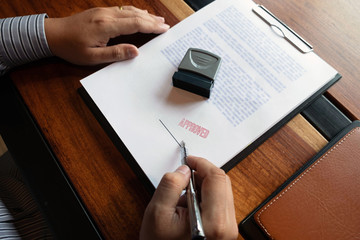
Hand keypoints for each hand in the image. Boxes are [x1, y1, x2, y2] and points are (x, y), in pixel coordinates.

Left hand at [44, 6, 169, 64]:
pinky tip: (139, 13)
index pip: (135, 24)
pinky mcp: (100, 12)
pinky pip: (122, 9)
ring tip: (157, 19)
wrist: (53, 34)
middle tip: (165, 25)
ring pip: (129, 10)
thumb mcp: (92, 57)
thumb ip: (115, 53)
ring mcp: (103, 11)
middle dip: (152, 20)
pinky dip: (134, 11)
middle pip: (135, 15)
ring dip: (145, 14)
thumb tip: (135, 51)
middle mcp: (106, 15)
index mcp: (106, 26)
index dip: (151, 27)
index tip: (163, 29)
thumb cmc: (71, 48)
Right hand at [139, 156, 237, 239]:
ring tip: (183, 196)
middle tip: (185, 174)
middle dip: (203, 173)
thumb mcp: (157, 214)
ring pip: (222, 191)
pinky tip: (190, 205)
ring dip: (204, 185)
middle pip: (222, 182)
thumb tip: (184, 170)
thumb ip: (170, 185)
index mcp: (214, 222)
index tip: (189, 160)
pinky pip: (220, 202)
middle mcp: (227, 226)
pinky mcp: (226, 230)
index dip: (201, 163)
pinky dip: (206, 196)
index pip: (216, 178)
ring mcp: (228, 229)